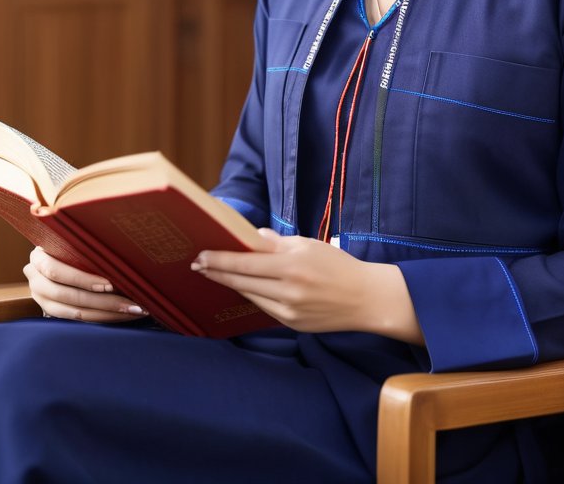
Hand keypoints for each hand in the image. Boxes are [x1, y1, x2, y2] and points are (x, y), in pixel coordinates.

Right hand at [24, 246, 146, 322]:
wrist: (54, 255)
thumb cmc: (69, 243)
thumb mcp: (72, 240)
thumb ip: (85, 246)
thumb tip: (120, 246)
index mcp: (38, 258)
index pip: (57, 271)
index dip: (83, 279)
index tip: (110, 284)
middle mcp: (35, 280)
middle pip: (68, 295)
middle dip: (103, 301)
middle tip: (131, 303)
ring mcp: (41, 298)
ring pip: (74, 312)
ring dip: (106, 314)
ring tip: (132, 311)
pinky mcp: (51, 311)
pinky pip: (77, 319)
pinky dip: (100, 318)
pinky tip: (119, 316)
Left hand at [193, 229, 422, 341]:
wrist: (365, 299)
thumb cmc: (338, 266)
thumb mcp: (309, 245)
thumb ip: (277, 243)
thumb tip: (251, 238)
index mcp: (291, 266)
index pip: (245, 263)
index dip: (220, 260)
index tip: (201, 255)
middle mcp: (287, 291)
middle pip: (242, 281)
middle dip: (218, 272)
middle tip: (198, 264)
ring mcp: (288, 311)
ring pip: (250, 295)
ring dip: (231, 285)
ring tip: (214, 274)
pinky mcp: (292, 324)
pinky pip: (264, 307)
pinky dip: (252, 295)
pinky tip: (242, 288)